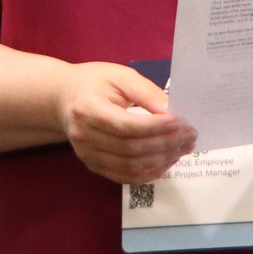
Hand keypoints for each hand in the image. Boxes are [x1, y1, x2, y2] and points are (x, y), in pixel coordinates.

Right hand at [57, 61, 194, 184]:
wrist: (63, 98)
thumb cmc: (93, 83)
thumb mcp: (120, 76)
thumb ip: (146, 93)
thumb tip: (172, 112)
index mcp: (87, 109)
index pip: (125, 126)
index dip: (154, 127)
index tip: (179, 122)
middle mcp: (84, 136)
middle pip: (131, 149)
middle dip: (165, 144)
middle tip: (189, 135)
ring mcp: (87, 154)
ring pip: (131, 167)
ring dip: (162, 160)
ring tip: (182, 147)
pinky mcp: (94, 166)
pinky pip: (126, 177)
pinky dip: (149, 172)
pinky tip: (166, 160)